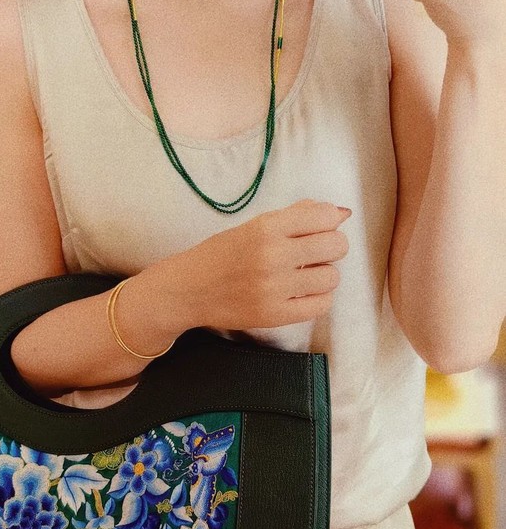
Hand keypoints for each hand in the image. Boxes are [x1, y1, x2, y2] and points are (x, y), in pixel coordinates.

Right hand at [192, 200, 350, 333]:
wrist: (187, 290)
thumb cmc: (220, 254)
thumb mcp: (254, 226)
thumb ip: (296, 216)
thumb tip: (340, 213)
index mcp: (266, 228)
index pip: (325, 217)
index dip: (327, 222)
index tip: (316, 229)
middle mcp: (273, 256)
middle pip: (336, 246)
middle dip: (330, 247)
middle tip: (313, 253)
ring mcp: (274, 288)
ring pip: (332, 277)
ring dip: (323, 274)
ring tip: (304, 275)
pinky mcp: (274, 315)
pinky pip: (321, 305)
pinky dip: (318, 298)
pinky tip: (302, 293)